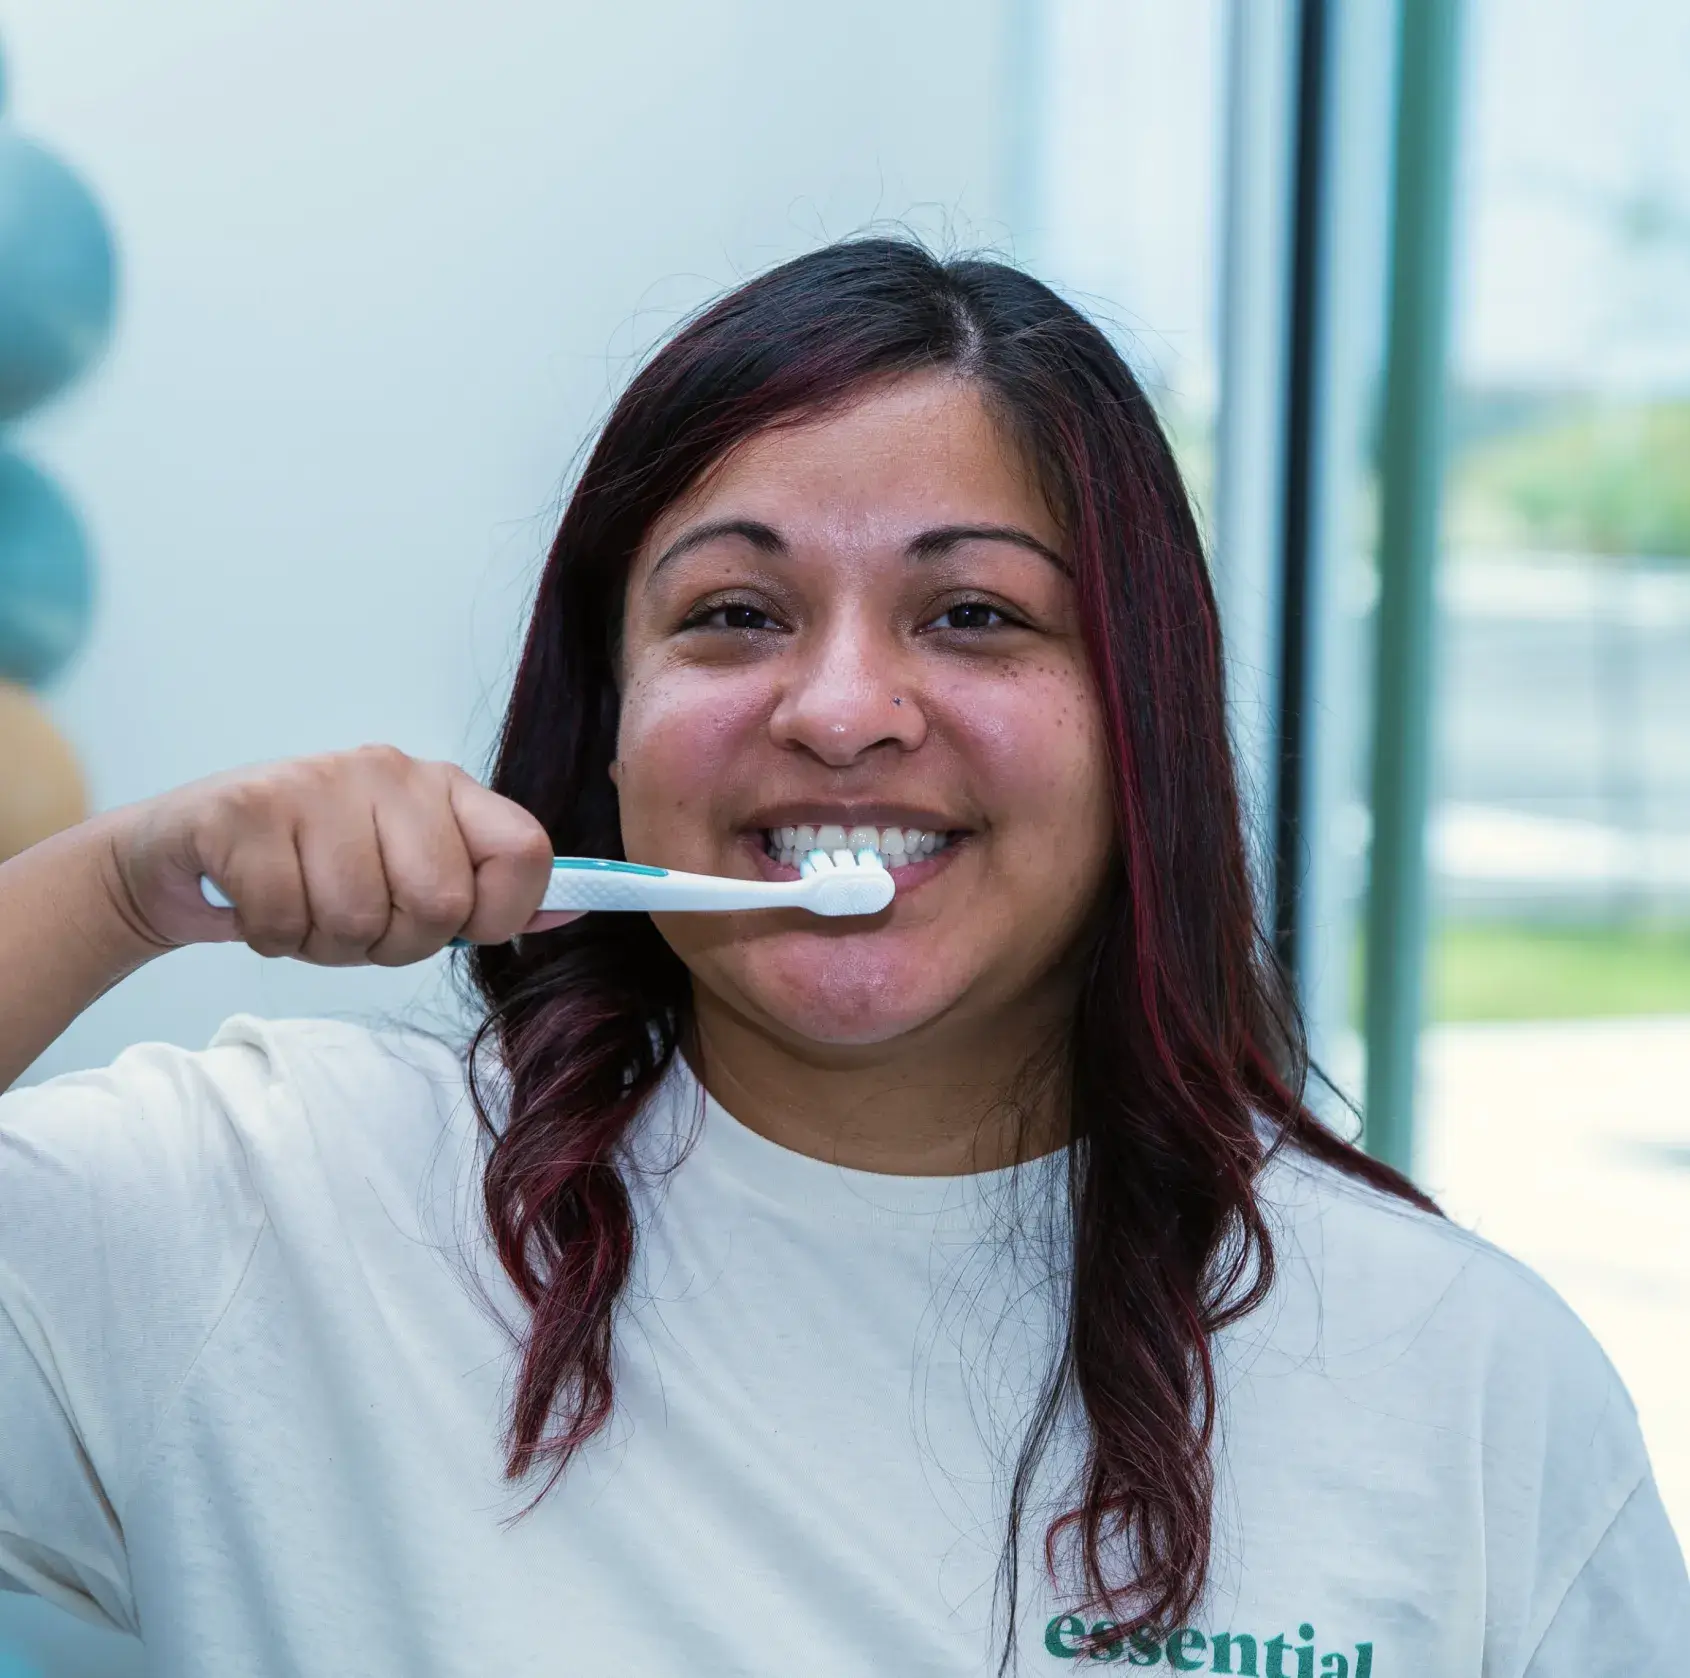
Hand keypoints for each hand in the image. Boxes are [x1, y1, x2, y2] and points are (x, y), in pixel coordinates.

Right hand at [105, 746, 578, 963]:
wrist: (185, 854)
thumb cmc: (314, 871)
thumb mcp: (410, 876)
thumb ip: (487, 893)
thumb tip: (573, 910)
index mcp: (446, 788)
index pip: (526, 853)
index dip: (501, 914)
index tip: (462, 927)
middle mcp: (390, 770)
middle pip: (440, 906)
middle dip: (394, 944)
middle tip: (355, 923)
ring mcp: (317, 782)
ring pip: (358, 920)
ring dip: (325, 945)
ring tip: (303, 908)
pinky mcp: (245, 808)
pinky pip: (285, 919)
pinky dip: (271, 936)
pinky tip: (259, 903)